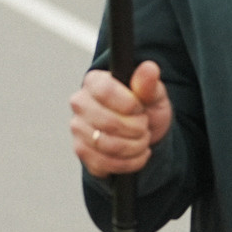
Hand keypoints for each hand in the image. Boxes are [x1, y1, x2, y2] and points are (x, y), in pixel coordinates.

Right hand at [72, 61, 171, 177]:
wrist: (143, 134)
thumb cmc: (146, 109)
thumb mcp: (154, 94)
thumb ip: (149, 84)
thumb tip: (149, 68)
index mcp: (95, 82)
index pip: (105, 91)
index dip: (129, 104)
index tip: (141, 108)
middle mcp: (80, 103)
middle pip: (107, 122)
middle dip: (136, 129)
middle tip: (145, 126)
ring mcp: (78, 129)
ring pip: (106, 145)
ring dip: (134, 146)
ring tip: (142, 139)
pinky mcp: (81, 151)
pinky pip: (104, 163)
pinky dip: (128, 162)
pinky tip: (137, 154)